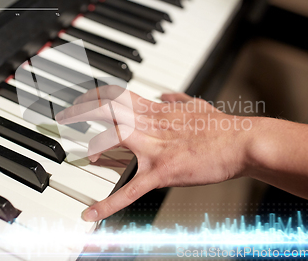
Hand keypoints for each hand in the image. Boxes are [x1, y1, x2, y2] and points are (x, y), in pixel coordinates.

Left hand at [55, 86, 255, 221]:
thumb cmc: (221, 126)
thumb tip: (167, 94)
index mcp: (158, 111)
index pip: (120, 95)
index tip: (85, 98)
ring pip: (114, 139)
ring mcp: (155, 148)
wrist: (240, 141)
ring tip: (88, 158)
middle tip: (67, 116)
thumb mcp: (198, 105)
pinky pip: (131, 189)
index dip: (98, 95)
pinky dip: (109, 203)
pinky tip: (92, 213)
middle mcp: (151, 124)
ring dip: (95, 147)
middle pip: (109, 109)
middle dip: (83, 111)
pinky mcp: (162, 172)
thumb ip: (178, 99)